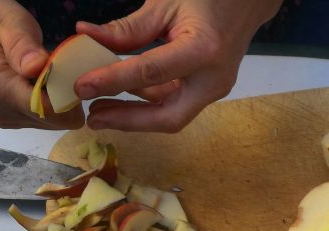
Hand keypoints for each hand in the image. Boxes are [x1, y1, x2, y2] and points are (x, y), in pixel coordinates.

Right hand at [0, 0, 84, 129]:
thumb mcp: (6, 19)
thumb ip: (22, 44)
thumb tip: (38, 66)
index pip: (52, 111)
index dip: (69, 94)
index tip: (68, 70)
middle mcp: (2, 111)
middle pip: (58, 120)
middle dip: (66, 95)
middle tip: (56, 67)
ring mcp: (7, 119)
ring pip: (55, 121)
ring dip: (58, 98)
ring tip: (44, 72)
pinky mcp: (12, 120)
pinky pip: (46, 118)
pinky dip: (49, 101)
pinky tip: (38, 81)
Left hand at [74, 0, 282, 132]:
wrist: (246, 3)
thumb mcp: (164, 5)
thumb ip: (128, 28)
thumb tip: (86, 35)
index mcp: (203, 51)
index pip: (151, 73)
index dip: (113, 82)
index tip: (82, 88)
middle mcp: (213, 79)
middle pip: (169, 116)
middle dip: (129, 121)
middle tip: (93, 118)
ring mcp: (214, 89)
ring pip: (171, 115)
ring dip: (135, 116)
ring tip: (99, 110)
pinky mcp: (208, 92)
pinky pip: (175, 104)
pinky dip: (147, 104)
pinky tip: (122, 98)